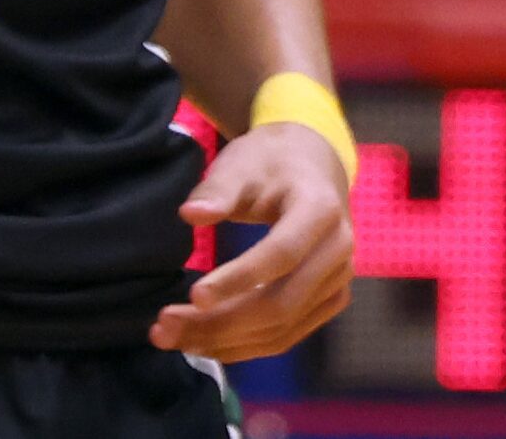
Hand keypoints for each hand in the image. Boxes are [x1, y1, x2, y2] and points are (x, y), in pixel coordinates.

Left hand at [149, 123, 353, 364]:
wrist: (311, 165)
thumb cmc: (270, 161)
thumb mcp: (242, 162)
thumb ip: (218, 189)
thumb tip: (189, 214)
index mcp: (321, 211)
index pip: (281, 255)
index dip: (239, 279)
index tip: (194, 295)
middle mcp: (338, 254)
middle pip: (281, 304)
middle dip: (222, 322)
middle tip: (167, 326)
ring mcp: (336, 283)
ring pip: (281, 328)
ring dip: (226, 341)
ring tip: (174, 338)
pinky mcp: (327, 302)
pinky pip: (287, 334)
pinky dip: (246, 345)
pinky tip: (206, 343)